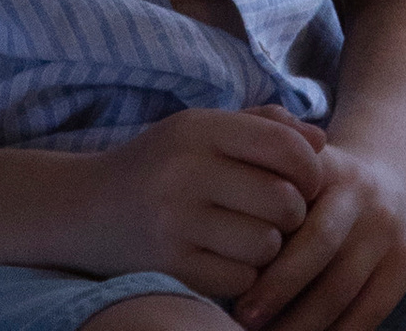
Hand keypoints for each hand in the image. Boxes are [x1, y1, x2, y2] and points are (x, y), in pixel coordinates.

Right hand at [72, 107, 325, 297]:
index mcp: (200, 130)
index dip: (310, 168)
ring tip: (252, 236)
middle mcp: (187, 173)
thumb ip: (264, 126)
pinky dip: (244, 274)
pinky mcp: (169, 267)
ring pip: (265, 245)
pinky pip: (239, 278)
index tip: (309, 182)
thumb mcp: (203, 129)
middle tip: (281, 214)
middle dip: (294, 212)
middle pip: (282, 200)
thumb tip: (322, 143)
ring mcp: (175, 223)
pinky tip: (227, 259)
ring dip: (270, 246)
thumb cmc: (160, 164)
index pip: (283, 145)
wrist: (84, 208)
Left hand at [232, 138, 405, 330]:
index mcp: (328, 168)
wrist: (389, 179)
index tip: (237, 301)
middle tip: (246, 324)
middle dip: (279, 296)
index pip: (294, 216)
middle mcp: (364, 193)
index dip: (266, 264)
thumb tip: (227, 251)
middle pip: (320, 253)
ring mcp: (389, 228)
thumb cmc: (320, 191)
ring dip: (303, 325)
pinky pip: (370, 311)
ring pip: (343, 290)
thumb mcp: (297, 174)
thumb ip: (265, 193)